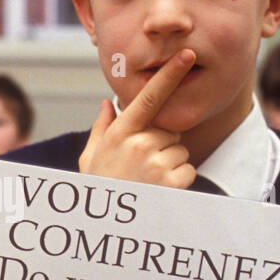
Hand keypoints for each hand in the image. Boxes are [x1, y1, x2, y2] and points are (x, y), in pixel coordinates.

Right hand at [79, 49, 197, 189]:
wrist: (105, 225)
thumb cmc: (98, 189)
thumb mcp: (91, 157)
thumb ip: (101, 127)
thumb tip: (106, 103)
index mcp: (121, 133)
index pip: (150, 97)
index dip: (170, 74)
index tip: (187, 55)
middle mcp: (140, 144)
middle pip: (170, 131)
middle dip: (163, 144)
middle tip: (141, 166)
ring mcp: (157, 163)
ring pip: (180, 150)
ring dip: (170, 164)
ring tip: (148, 180)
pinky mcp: (173, 182)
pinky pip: (188, 169)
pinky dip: (179, 181)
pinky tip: (160, 191)